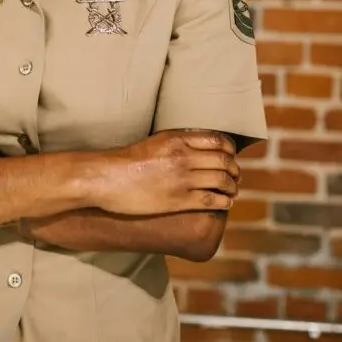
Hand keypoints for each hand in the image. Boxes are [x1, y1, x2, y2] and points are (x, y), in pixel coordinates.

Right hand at [87, 130, 239, 216]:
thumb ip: (175, 143)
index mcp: (177, 139)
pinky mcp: (179, 199)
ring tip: (232, 190)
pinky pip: (212, 200)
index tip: (231, 156)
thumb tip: (192, 148)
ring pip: (222, 180)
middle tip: (236, 175)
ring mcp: (183, 179)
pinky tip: (225, 202)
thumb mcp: (153, 142)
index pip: (218, 140)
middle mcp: (184, 156)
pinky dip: (224, 201)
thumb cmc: (124, 162)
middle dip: (235, 169)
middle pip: (224, 161)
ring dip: (232, 186)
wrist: (106, 178)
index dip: (230, 149)